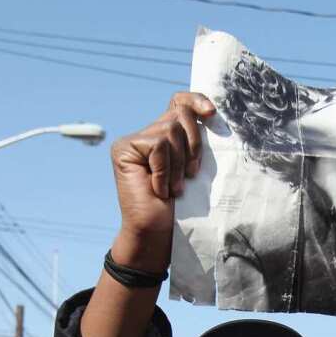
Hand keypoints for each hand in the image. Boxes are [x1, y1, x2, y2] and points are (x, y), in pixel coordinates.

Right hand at [109, 91, 214, 273]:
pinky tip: (158, 190)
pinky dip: (163, 170)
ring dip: (178, 164)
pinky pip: (157, 145)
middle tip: (190, 176)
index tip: (212, 113)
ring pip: (170, 130)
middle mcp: (147, 134)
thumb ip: (195, 142)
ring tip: (173, 188)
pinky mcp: (123, 149)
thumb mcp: (194, 168)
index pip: (180, 102)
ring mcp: (133, 141)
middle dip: (193, 145)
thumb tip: (212, 114)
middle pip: (179, 115)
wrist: (157, 235)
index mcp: (166, 136)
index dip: (196, 101)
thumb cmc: (180, 208)